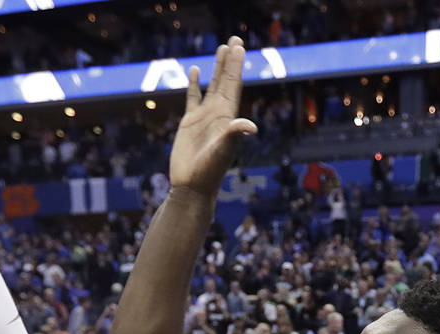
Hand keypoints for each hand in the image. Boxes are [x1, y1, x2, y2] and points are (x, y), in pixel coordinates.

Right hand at [169, 37, 256, 196]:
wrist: (192, 187)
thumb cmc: (209, 173)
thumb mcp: (222, 152)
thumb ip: (234, 136)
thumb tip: (249, 125)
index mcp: (228, 117)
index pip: (233, 85)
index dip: (236, 66)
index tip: (238, 46)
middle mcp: (218, 114)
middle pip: (226, 81)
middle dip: (230, 60)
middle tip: (234, 39)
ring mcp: (204, 118)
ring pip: (212, 86)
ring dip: (217, 68)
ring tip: (221, 48)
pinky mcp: (189, 124)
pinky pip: (193, 98)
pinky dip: (195, 84)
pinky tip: (196, 71)